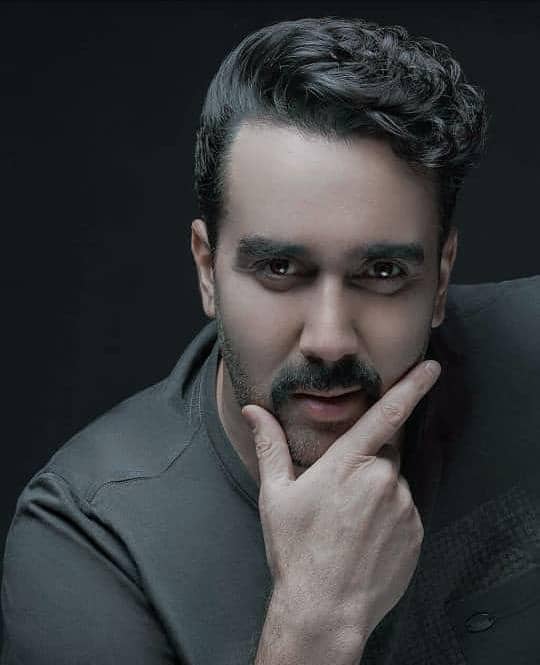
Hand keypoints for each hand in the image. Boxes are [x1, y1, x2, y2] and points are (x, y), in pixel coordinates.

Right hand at [241, 360, 440, 641]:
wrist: (324, 610)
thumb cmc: (296, 550)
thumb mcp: (276, 495)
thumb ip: (270, 446)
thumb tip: (253, 411)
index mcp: (347, 464)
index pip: (386, 415)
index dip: (411, 386)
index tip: (431, 368)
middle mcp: (382, 480)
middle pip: (382, 454)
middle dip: (365, 465)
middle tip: (339, 500)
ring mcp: (403, 508)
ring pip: (392, 484)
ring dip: (376, 493)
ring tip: (349, 526)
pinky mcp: (416, 533)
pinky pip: (404, 511)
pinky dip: (388, 517)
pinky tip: (365, 540)